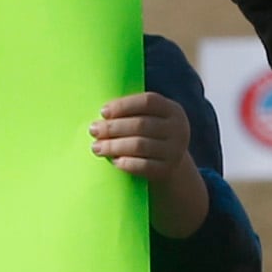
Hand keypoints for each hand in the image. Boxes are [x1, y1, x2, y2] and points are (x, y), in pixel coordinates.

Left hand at [90, 91, 211, 238]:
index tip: (103, 112)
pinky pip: (144, 166)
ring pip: (140, 146)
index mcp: (172, 109)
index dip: (124, 105)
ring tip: (96, 147)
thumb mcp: (147, 118)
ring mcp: (175, 150)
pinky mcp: (168, 169)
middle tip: (93, 130)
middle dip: (113, 127)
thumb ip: (130, 112)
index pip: (148, 102)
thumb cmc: (147, 134)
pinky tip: (114, 161)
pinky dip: (127, 163)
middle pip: (141, 125)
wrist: (167, 162)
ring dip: (114, 146)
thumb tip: (100, 113)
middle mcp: (178, 128)